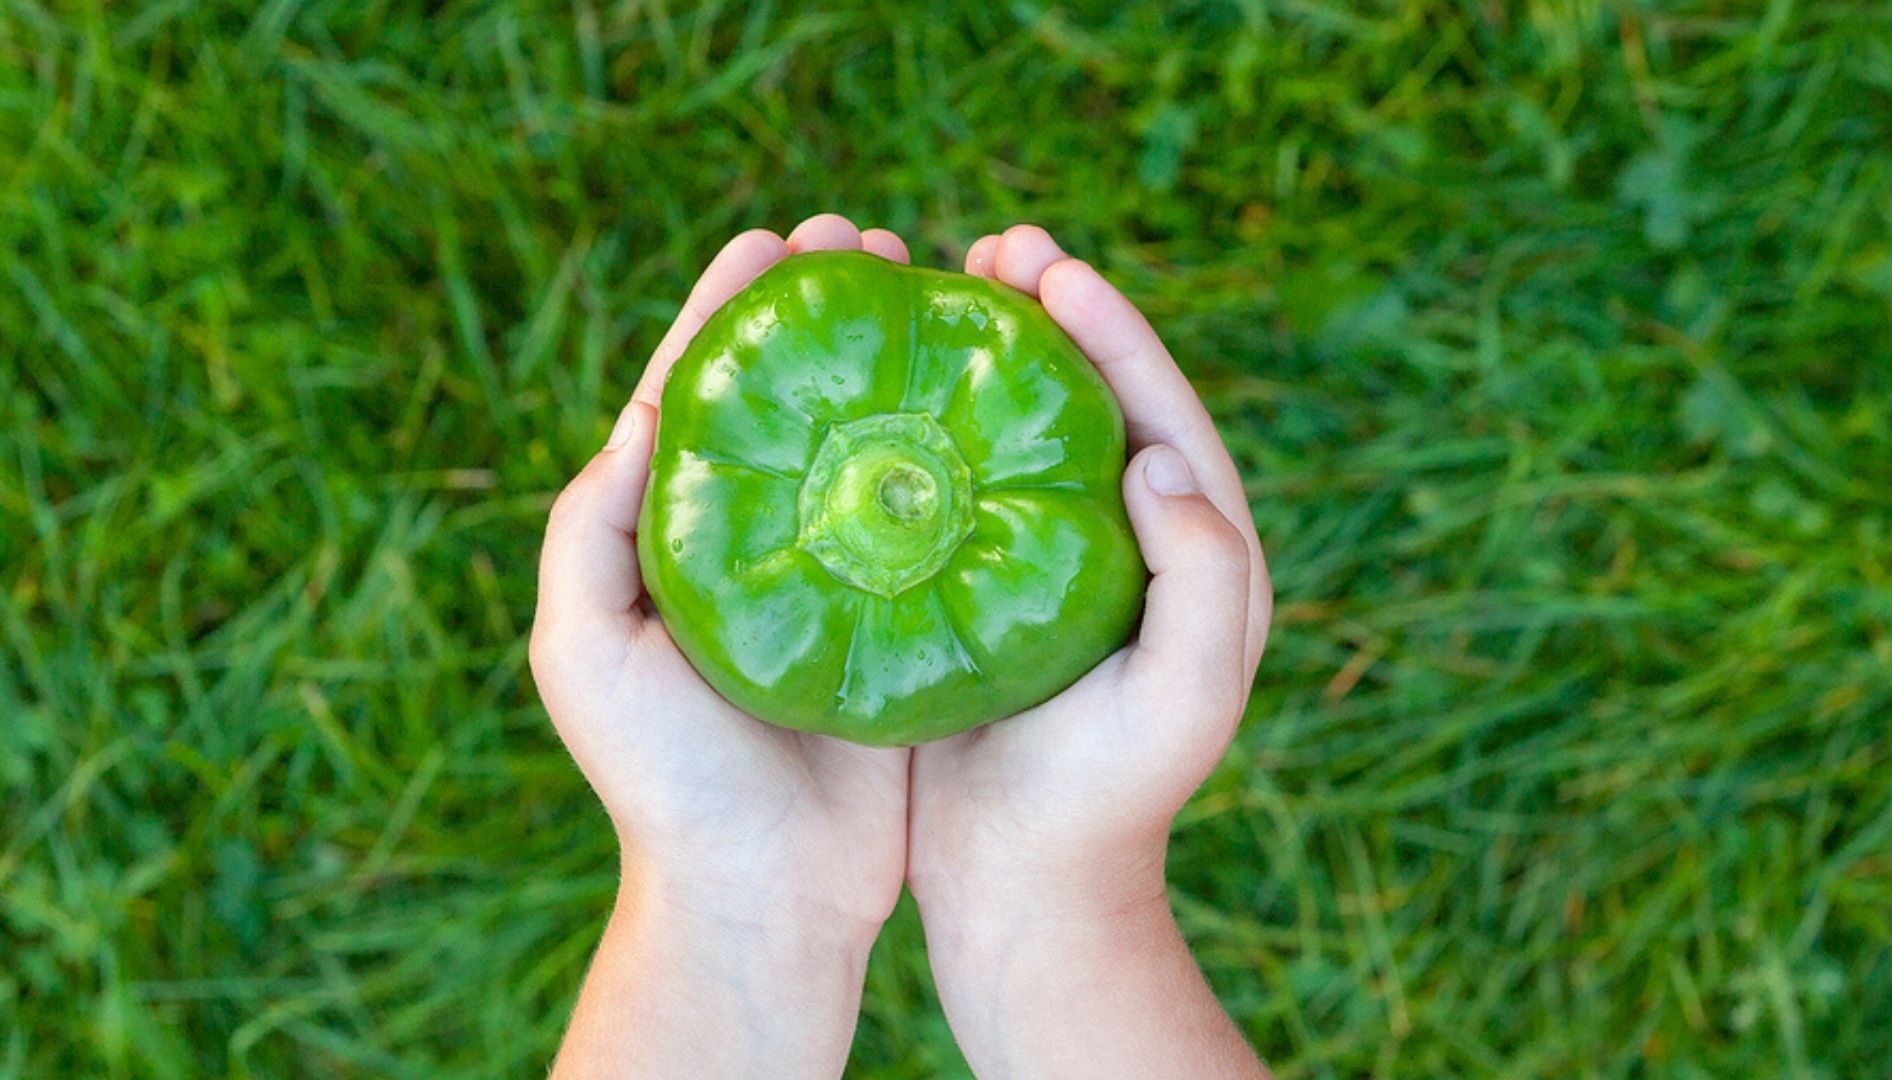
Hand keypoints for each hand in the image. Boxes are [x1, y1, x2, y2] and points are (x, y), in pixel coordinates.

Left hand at [531, 215, 914, 1077]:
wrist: (763, 894)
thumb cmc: (661, 778)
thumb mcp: (586, 649)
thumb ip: (594, 530)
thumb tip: (643, 407)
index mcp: (672, 533)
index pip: (696, 390)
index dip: (733, 306)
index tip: (778, 238)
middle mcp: (756, 539)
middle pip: (793, 396)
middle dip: (828, 311)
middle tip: (877, 243)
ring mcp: (834, 574)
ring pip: (866, 440)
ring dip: (897, 360)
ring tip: (941, 290)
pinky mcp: (902, 616)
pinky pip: (928, 515)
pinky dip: (951, 450)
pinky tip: (989, 399)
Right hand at [906, 226, 1273, 1077]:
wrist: (1029, 891)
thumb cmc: (1107, 798)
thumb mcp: (1181, 696)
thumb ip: (1202, 575)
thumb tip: (1157, 456)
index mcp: (1199, 557)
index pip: (1160, 412)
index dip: (1112, 329)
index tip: (1049, 268)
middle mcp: (1135, 548)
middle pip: (1098, 400)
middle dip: (1052, 315)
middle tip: (993, 247)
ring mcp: (1058, 566)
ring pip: (1029, 432)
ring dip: (992, 354)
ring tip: (942, 285)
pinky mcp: (991, 591)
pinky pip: (970, 485)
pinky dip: (939, 426)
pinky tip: (886, 393)